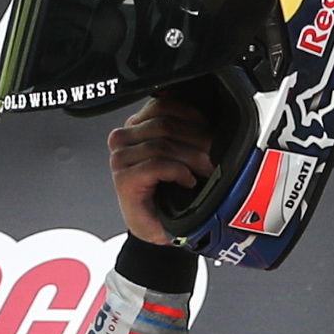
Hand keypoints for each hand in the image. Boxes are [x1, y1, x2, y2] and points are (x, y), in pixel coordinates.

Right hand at [108, 94, 217, 245]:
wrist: (160, 227)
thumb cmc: (170, 193)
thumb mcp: (181, 151)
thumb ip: (184, 129)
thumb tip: (209, 114)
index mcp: (135, 126)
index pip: (162, 106)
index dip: (192, 118)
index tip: (210, 134)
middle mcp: (122, 140)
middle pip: (165, 125)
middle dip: (196, 142)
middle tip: (214, 160)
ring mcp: (120, 160)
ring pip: (162, 144)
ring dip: (191, 159)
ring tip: (204, 173)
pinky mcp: (123, 179)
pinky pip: (157, 164)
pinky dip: (178, 172)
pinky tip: (187, 182)